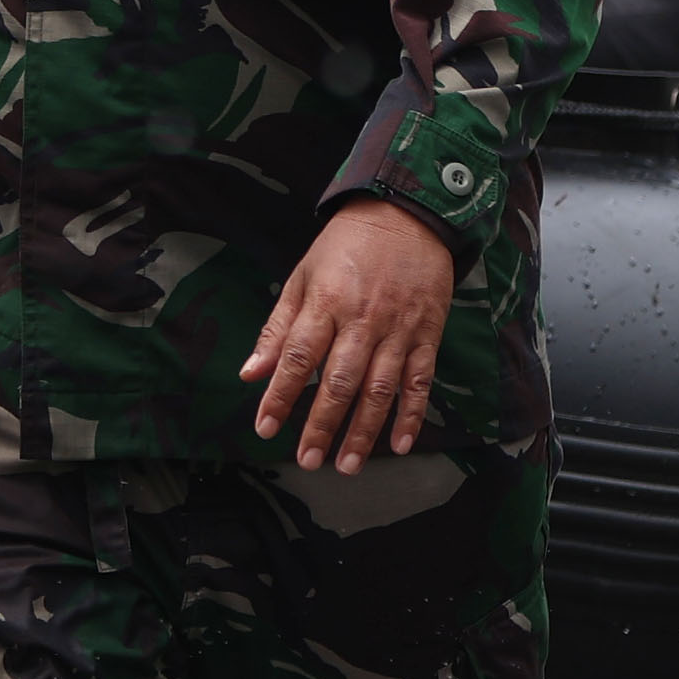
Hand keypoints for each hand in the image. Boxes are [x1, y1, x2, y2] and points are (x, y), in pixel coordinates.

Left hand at [241, 196, 458, 472]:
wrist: (408, 213)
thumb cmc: (347, 246)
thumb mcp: (303, 275)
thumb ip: (278, 328)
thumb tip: (250, 373)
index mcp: (326, 301)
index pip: (298, 356)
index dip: (280, 394)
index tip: (266, 428)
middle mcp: (362, 318)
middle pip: (340, 380)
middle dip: (321, 424)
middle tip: (307, 460)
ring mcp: (399, 328)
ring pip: (380, 388)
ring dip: (363, 430)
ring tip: (346, 465)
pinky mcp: (428, 333)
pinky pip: (420, 381)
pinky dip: (411, 415)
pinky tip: (399, 445)